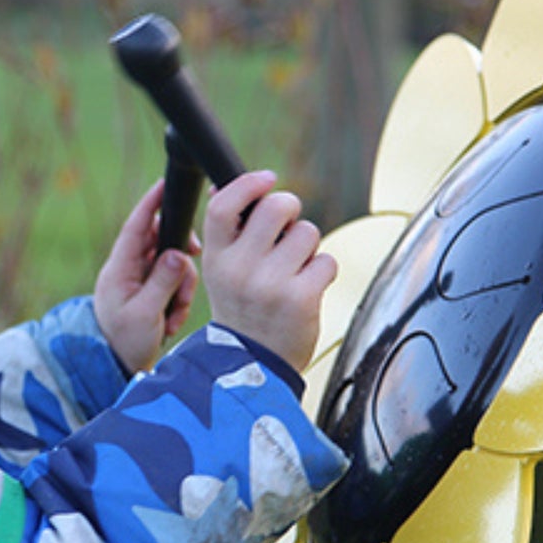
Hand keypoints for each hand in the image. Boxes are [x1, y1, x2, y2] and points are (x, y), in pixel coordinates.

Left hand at [94, 179, 199, 373]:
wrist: (114, 368)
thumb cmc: (122, 343)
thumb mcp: (144, 314)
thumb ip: (163, 283)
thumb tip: (180, 254)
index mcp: (120, 268)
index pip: (137, 227)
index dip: (151, 203)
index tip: (165, 184)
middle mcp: (130, 269)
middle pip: (163, 242)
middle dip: (181, 259)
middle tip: (190, 266)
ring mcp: (141, 281)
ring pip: (174, 265)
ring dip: (181, 288)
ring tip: (172, 315)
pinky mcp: (151, 294)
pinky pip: (174, 284)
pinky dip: (178, 301)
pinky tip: (169, 323)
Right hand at [201, 169, 336, 373]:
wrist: (253, 364)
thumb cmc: (242, 309)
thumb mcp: (220, 271)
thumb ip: (227, 234)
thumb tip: (222, 186)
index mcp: (216, 258)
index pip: (224, 206)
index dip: (248, 183)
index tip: (267, 178)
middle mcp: (239, 269)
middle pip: (276, 206)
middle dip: (290, 207)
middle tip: (288, 225)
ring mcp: (270, 284)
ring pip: (307, 232)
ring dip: (308, 245)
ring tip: (294, 268)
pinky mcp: (301, 299)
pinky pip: (326, 260)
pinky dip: (322, 270)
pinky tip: (307, 287)